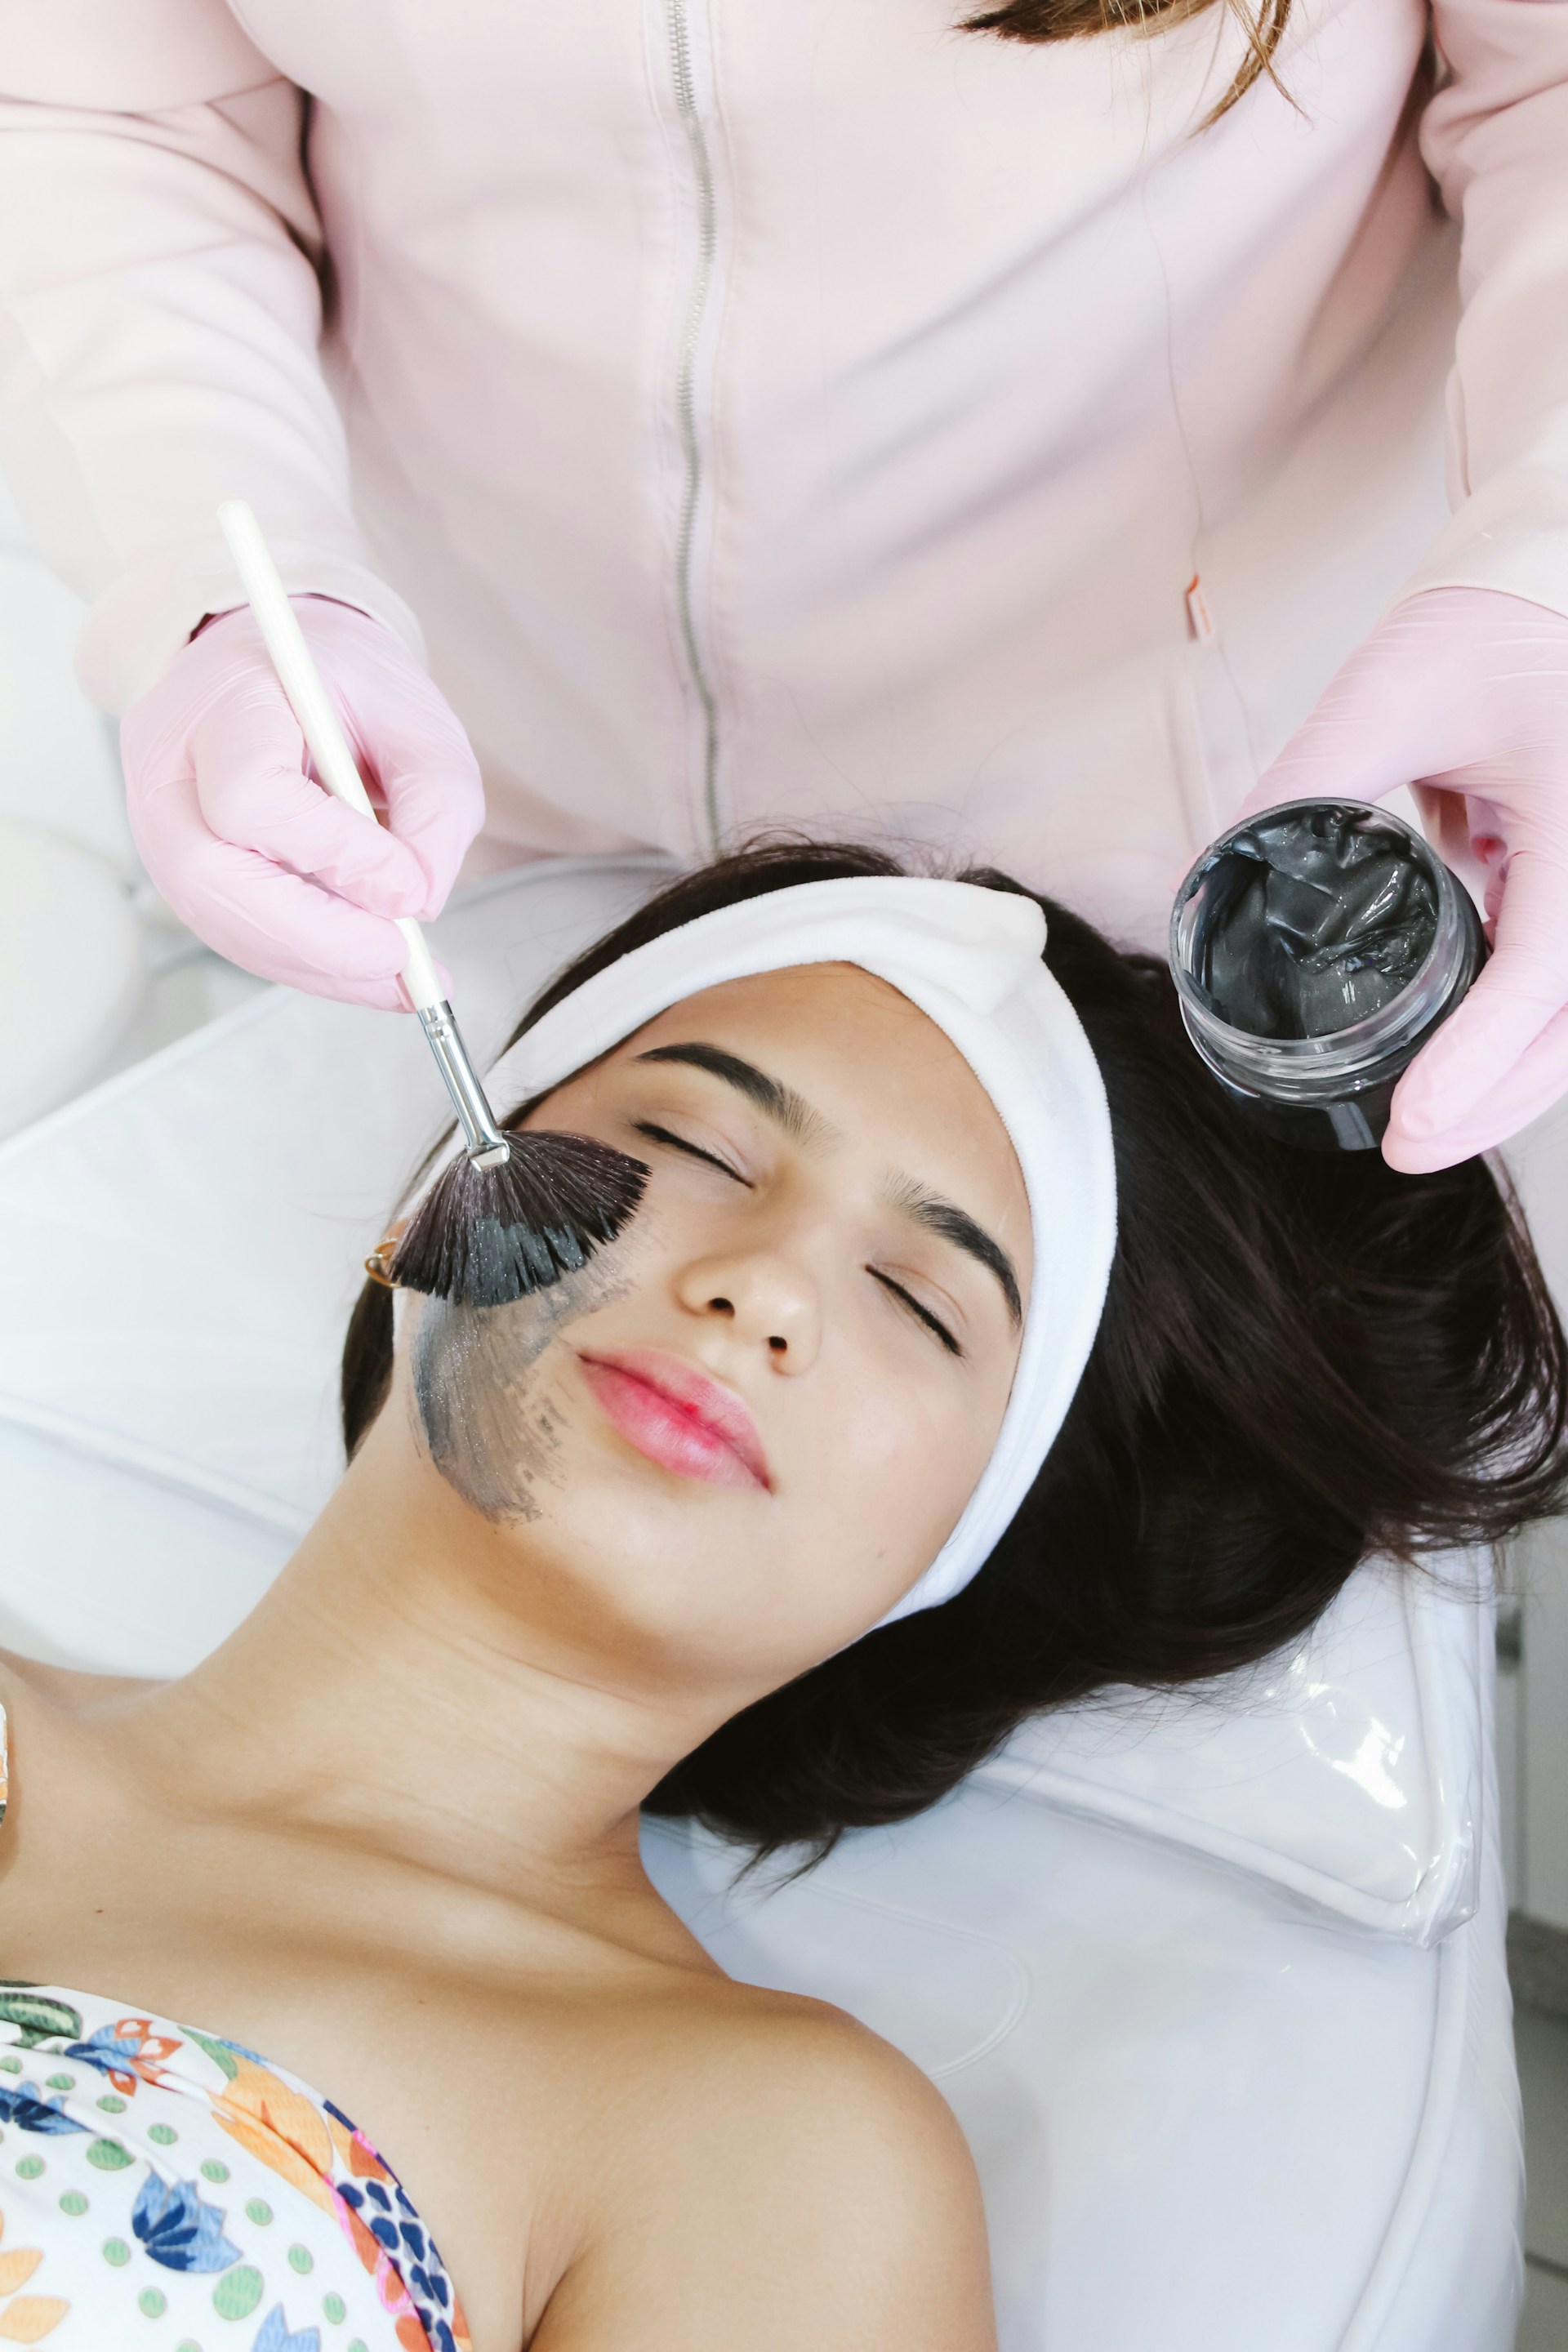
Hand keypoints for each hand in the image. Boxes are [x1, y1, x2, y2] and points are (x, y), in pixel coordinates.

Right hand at [121, 597, 484, 1008]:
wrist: (273, 665)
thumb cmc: (338, 680)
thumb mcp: (413, 713)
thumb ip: (434, 803)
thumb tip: (421, 902)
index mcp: (224, 703)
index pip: (251, 795)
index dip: (334, 854)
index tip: (408, 887)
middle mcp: (169, 766)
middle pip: (210, 876)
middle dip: (315, 937)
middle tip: (399, 959)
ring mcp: (161, 824)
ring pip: (216, 919)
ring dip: (315, 964)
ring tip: (399, 977)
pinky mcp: (179, 870)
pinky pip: (232, 934)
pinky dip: (304, 962)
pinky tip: (364, 969)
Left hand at [1239, 587, 1567, 1171]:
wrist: (1557, 573)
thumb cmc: (1486, 620)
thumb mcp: (1387, 693)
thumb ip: (1304, 785)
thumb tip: (1209, 879)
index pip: (1545, 970)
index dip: (1478, 1059)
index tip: (1413, 1121)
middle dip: (1493, 1100)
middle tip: (1407, 1149)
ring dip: (1507, 1074)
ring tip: (1424, 1124)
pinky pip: (1565, 973)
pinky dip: (1515, 1023)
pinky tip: (1454, 1055)